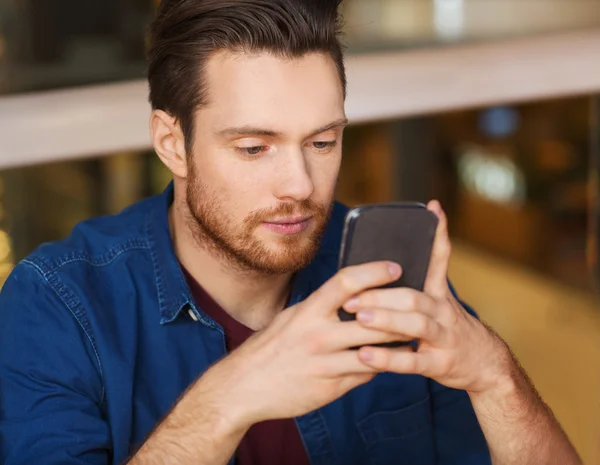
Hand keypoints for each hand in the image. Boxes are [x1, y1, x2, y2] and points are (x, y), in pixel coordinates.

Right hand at [198, 261, 405, 427]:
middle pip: (372, 320)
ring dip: (396, 343)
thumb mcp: (291, 318)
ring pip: (375, 351)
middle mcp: (317, 335)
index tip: (395, 266)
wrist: (243, 387)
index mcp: (307, 311)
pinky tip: (386, 360)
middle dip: (398, 313)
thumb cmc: (270, 348)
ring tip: (412, 334)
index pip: (346, 282)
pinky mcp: (330, 388)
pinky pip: (365, 375)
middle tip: (418, 305)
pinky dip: (378, 366)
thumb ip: (320, 309)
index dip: (373, 271)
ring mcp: (325, 364)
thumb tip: (351, 297)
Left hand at [342, 200, 510, 393]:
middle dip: (382, 294)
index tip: (432, 209)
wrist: (486, 365)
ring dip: (386, 320)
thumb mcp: (440, 304)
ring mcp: (445, 338)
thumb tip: (381, 265)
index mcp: (439, 294)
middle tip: (351, 296)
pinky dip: (388, 359)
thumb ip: (415, 286)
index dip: (438, 233)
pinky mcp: (441, 364)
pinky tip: (365, 355)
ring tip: (359, 318)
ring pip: (417, 324)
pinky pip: (413, 362)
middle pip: (414, 296)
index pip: (440, 258)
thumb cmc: (449, 330)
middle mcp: (444, 312)